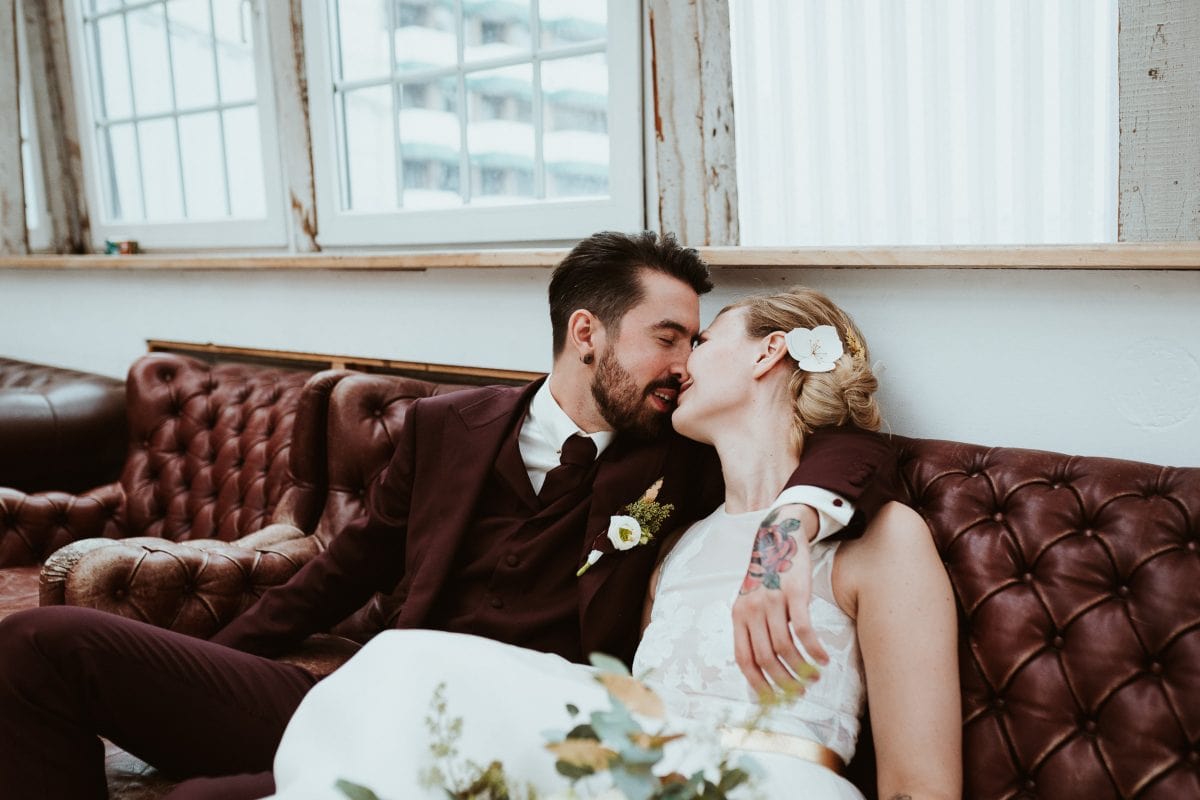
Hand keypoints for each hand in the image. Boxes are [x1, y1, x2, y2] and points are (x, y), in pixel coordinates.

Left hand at [731, 503, 828, 696]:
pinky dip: (813, 649)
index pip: (744, 659)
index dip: (757, 683)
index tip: (773, 699)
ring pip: (785, 647)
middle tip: (800, 691)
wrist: (778, 536)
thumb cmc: (768, 576)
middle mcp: (751, 610)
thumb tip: (763, 669)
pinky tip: (823, 659)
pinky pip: (803, 629)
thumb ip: (753, 629)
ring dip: (801, 668)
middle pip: (765, 657)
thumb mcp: (751, 601)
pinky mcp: (794, 593)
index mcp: (738, 616)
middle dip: (783, 681)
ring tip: (815, 677)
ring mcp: (772, 601)